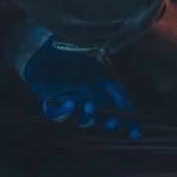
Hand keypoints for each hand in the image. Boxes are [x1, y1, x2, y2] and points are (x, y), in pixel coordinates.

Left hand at [9, 23, 139, 137]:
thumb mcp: (93, 49)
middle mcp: (89, 92)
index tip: (136, 134)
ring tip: (89, 109)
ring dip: (88, 117)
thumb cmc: (70, 42)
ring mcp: (72, 98)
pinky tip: (67, 103)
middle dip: (110, 121)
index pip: (120, 100)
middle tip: (112, 124)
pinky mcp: (53, 101)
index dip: (129, 117)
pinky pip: (59, 115)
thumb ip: (105, 64)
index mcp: (103, 79)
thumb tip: (122, 73)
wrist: (40, 43)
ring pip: (84, 118)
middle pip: (105, 113)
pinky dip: (63, 113)